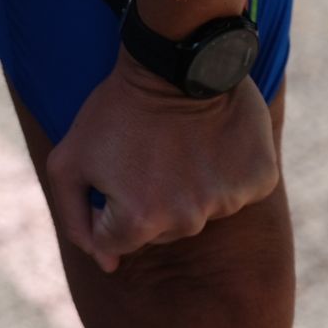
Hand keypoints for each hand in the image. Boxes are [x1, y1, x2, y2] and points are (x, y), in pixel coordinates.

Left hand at [46, 48, 279, 272]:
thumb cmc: (114, 111)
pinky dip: (223, 173)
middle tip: (145, 155)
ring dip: (186, 188)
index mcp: (138, 221)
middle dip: (146, 201)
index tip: (113, 172)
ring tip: (178, 145)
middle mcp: (187, 220)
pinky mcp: (260, 181)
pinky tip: (210, 142)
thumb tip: (108, 266)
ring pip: (199, 213)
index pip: (114, 243)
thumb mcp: (67, 163)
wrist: (176, 61)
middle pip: (159, 232)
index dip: (107, 207)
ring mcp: (227, 202)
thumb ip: (75, 221)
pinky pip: (235, 192)